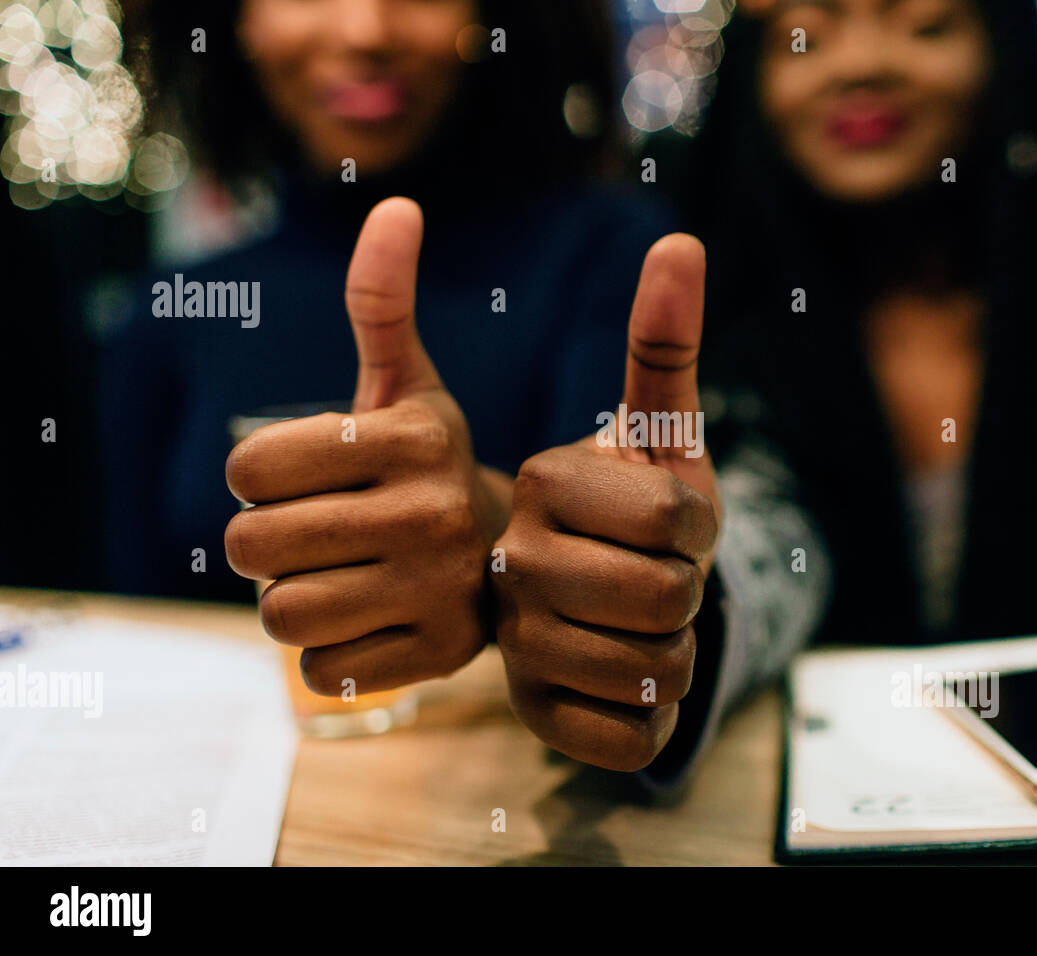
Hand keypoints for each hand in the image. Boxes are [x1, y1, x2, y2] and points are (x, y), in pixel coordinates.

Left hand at [225, 197, 509, 694]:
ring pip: (282, 614)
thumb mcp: (411, 386)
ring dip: (294, 599)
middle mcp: (432, 515)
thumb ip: (384, 303)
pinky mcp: (435, 658)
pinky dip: (329, 651)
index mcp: (413, 439)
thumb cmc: (428, 467)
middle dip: (267, 543)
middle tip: (314, 535)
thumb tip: (397, 204)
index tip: (304, 478)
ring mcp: (437, 592)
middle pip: (252, 546)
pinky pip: (320, 669)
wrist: (510, 560)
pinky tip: (371, 620)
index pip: (248, 467)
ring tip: (341, 578)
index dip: (259, 476)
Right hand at [491, 234, 720, 771]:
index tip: (665, 525)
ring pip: (654, 675)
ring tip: (638, 628)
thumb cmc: (643, 509)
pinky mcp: (528, 712)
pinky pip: (628, 736)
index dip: (699, 530)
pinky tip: (617, 682)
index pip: (678, 521)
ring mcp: (512, 641)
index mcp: (546, 482)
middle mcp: (511, 557)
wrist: (603, 596)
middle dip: (690, 596)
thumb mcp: (663, 432)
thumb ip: (665, 344)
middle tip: (655, 579)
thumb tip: (679, 241)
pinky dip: (647, 718)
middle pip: (669, 600)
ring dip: (673, 658)